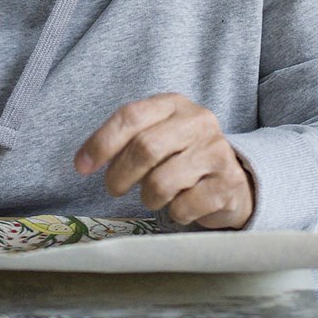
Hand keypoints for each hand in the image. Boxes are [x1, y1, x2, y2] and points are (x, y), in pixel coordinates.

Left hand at [74, 93, 254, 228]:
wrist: (235, 178)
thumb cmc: (182, 156)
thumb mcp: (158, 135)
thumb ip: (126, 140)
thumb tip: (84, 162)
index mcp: (174, 104)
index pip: (131, 116)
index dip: (101, 142)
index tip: (82, 166)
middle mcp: (198, 122)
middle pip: (145, 148)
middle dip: (119, 175)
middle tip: (113, 188)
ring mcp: (216, 152)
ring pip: (161, 183)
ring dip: (148, 197)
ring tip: (154, 195)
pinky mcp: (226, 184)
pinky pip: (182, 207)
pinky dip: (173, 212)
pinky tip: (181, 204)